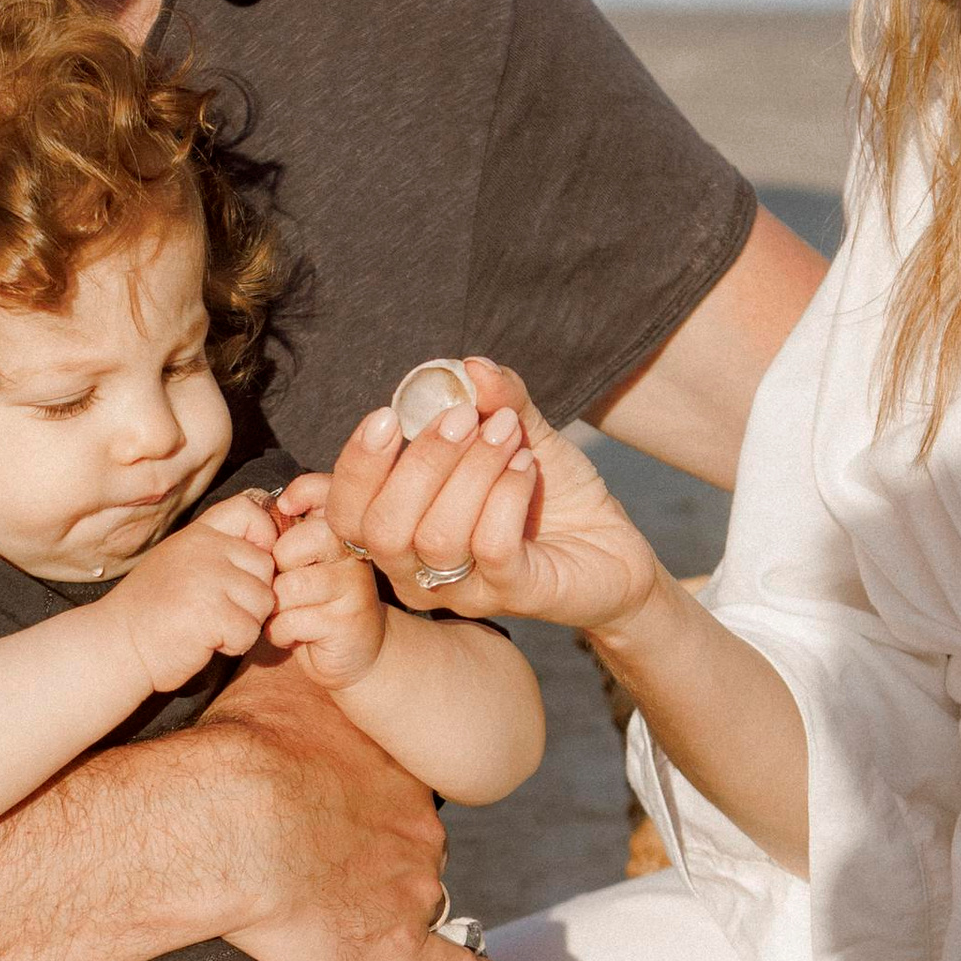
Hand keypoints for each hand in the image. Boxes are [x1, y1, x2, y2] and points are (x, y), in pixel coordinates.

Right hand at [103, 492, 276, 696]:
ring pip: (263, 601)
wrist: (115, 645)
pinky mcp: (210, 613)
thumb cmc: (151, 611)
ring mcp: (207, 579)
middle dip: (252, 596)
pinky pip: (250, 631)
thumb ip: (217, 552)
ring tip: (211, 626)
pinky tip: (206, 642)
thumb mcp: (180, 563)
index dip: (265, 536)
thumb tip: (271, 548)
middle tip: (219, 610)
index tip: (249, 566)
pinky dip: (234, 645)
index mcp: (197, 534)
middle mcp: (204, 549)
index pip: (250, 511)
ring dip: (245, 622)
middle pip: (266, 566)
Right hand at [200, 653, 502, 960]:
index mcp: (393, 769)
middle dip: (382, 852)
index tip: (346, 804)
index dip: (371, 799)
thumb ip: (299, 658)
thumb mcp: (276, 680)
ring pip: (421, 897)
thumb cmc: (246, 750)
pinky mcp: (394, 946)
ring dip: (399, 906)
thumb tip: (301, 609)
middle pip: (415, 843)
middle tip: (332, 859)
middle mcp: (416, 826)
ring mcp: (411, 888)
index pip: (399, 787)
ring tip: (362, 914)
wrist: (231, 821)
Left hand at [268, 481, 386, 688]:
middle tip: (283, 584)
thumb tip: (270, 505)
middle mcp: (354, 552)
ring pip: (291, 587)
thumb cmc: (312, 604)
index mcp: (340, 531)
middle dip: (277, 566)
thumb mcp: (298, 563)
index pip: (325, 490)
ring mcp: (355, 585)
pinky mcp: (349, 620)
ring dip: (275, 608)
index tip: (287, 507)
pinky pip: (292, 621)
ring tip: (286, 614)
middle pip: (300, 541)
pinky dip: (280, 633)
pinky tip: (294, 634)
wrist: (350, 654)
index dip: (303, 492)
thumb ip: (285, 532)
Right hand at [327, 360, 661, 635]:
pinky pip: (492, 547)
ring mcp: (465, 591)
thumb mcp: (518, 435)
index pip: (346, 514)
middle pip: (382, 529)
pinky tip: (528, 468)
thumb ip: (492, 401)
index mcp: (401, 533)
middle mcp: (419, 572)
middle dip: (421, 462)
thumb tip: (469, 365)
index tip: (387, 416)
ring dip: (474, 470)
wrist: (614, 547)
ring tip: (510, 434)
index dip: (357, 467)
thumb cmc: (550, 496)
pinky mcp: (515, 595)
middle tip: (466, 417)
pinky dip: (507, 494)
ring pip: (437, 536)